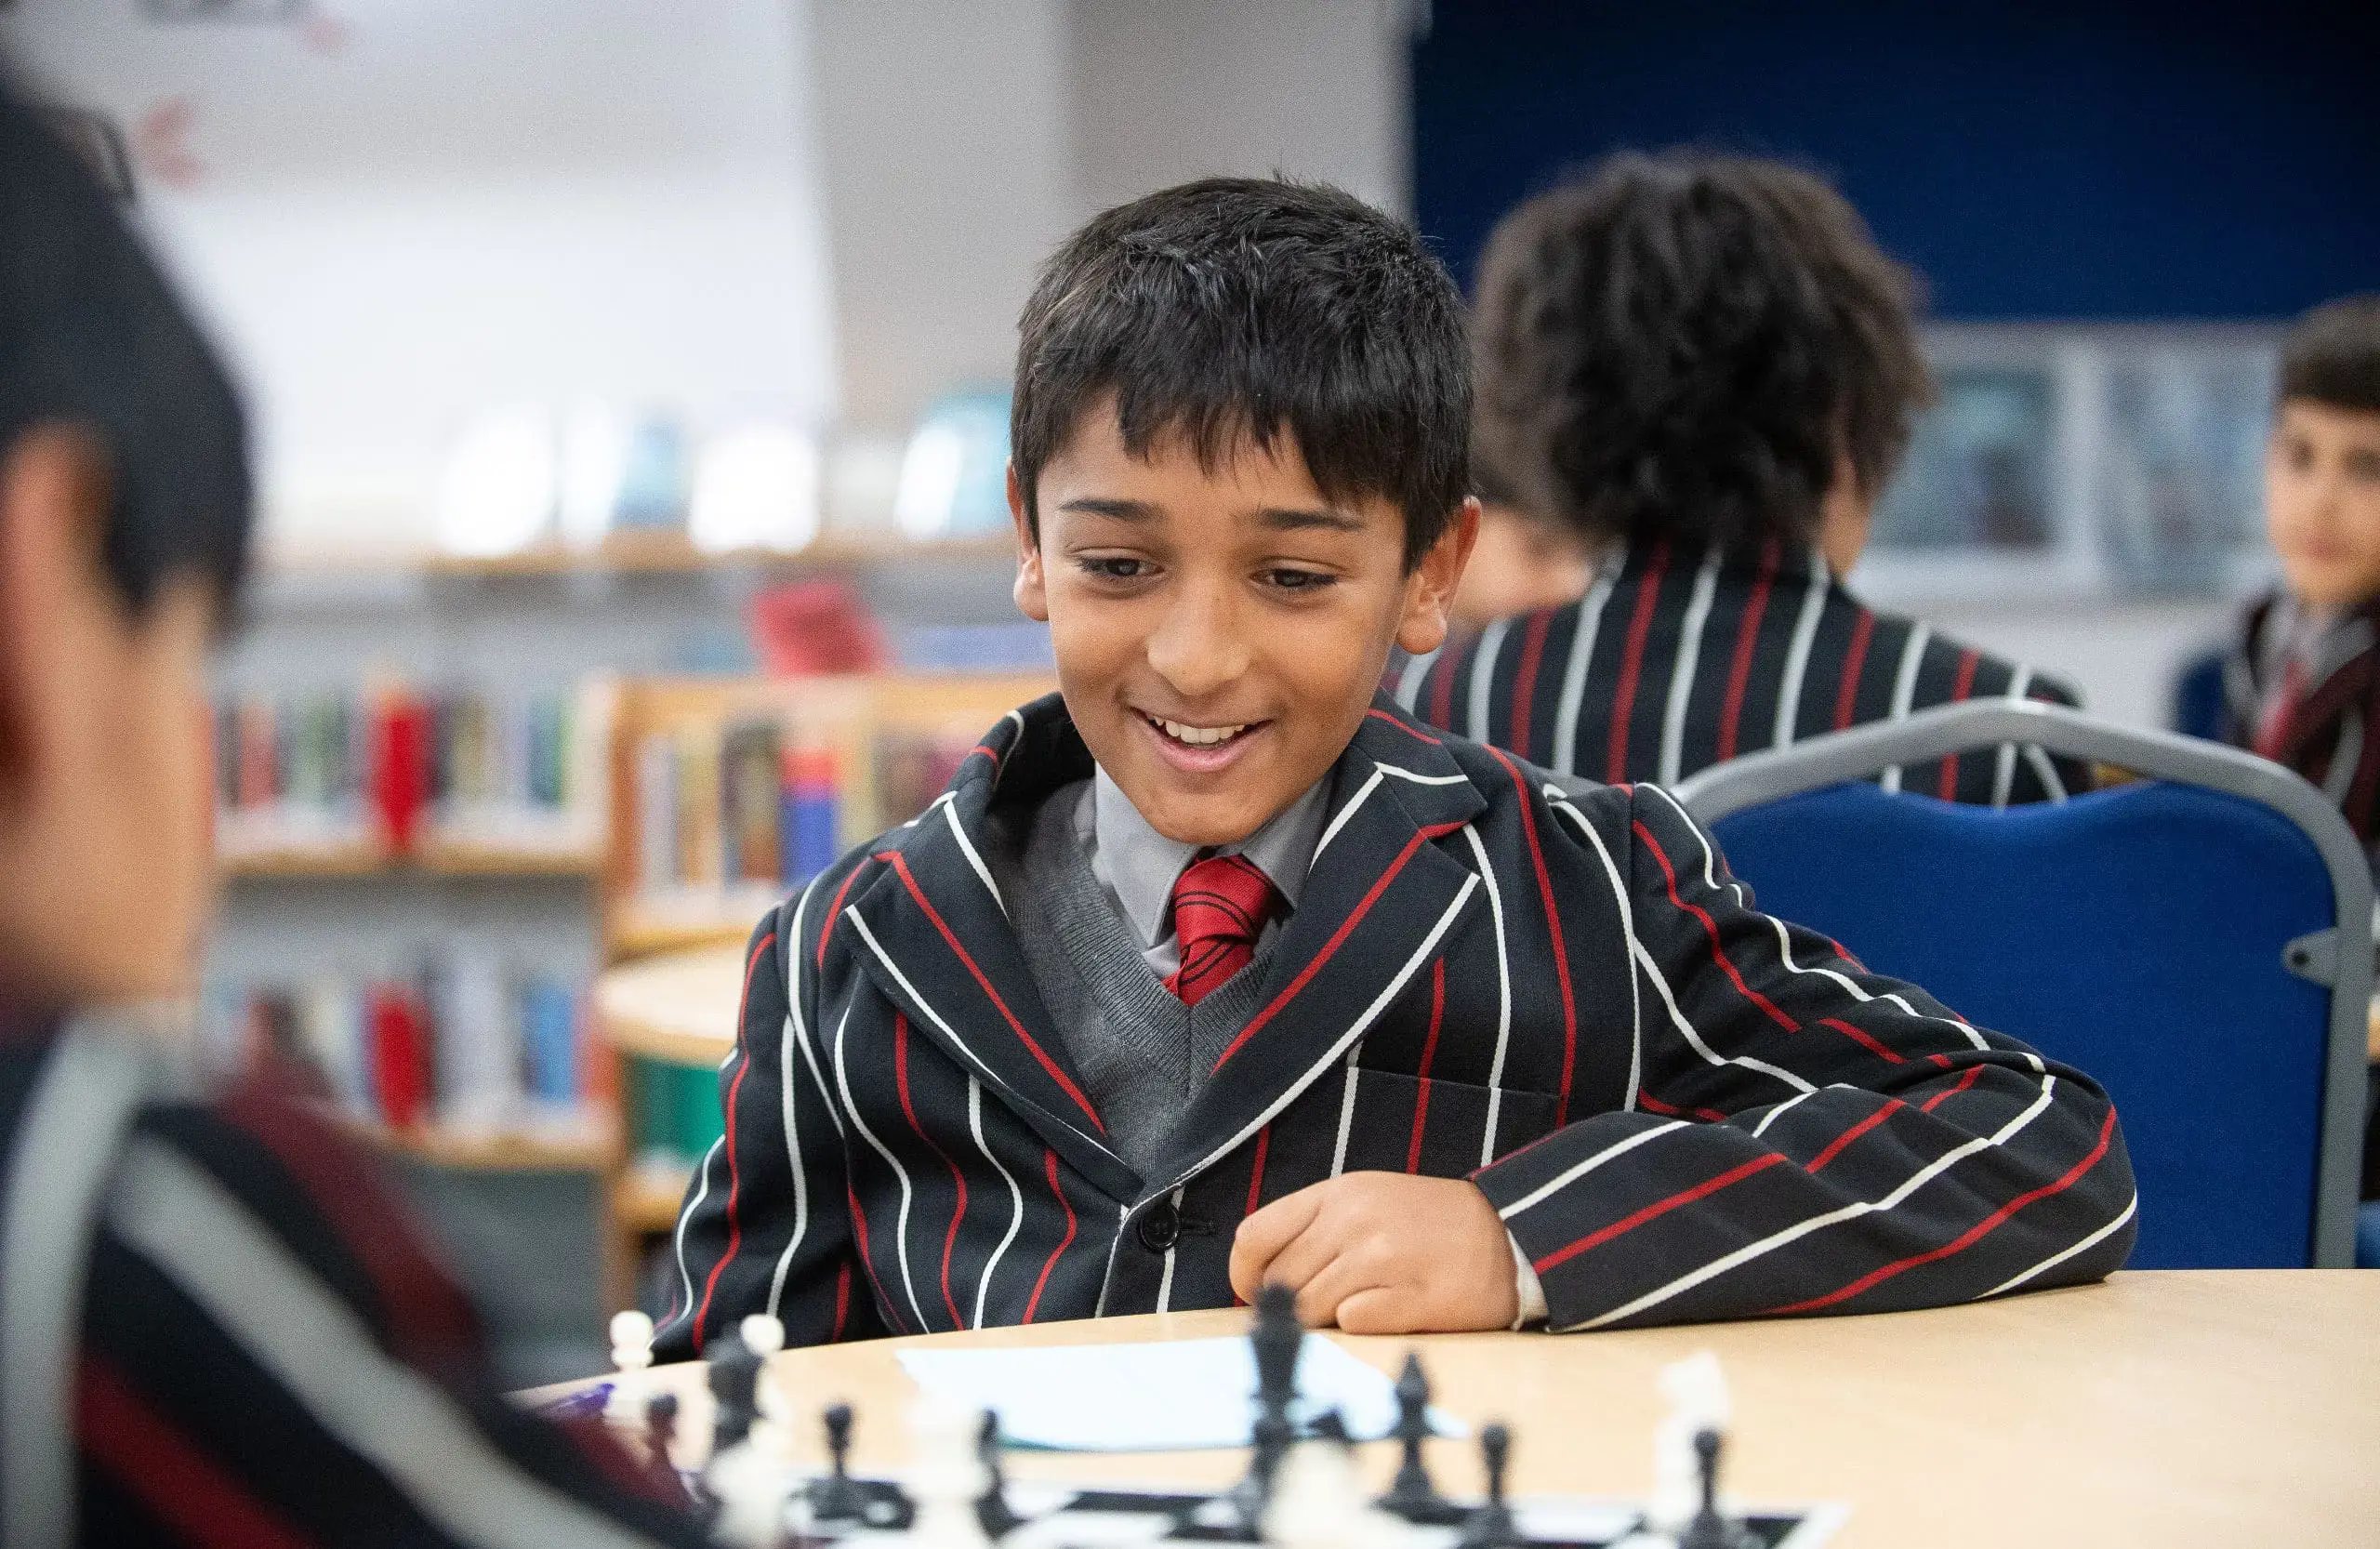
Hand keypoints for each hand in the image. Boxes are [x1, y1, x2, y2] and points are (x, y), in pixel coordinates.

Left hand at [1228, 1172, 1519, 1333]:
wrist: (1506, 1235)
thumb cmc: (1426, 1224)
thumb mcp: (1364, 1201)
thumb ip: (1312, 1229)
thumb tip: (1259, 1279)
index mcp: (1336, 1194)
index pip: (1254, 1235)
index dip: (1244, 1274)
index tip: (1256, 1292)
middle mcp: (1354, 1221)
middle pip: (1281, 1282)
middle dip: (1291, 1306)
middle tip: (1321, 1307)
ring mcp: (1384, 1258)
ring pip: (1312, 1309)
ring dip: (1326, 1319)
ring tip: (1361, 1305)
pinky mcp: (1414, 1297)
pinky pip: (1354, 1324)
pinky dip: (1361, 1325)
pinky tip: (1389, 1309)